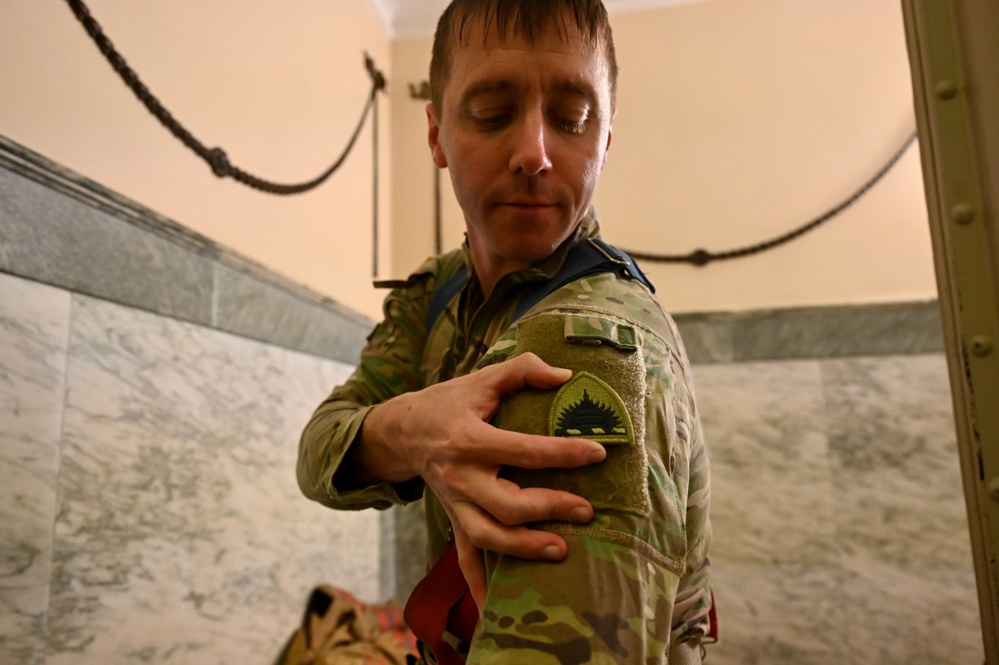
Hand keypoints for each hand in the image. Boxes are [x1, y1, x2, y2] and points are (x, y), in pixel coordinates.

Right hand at [358, 353, 605, 600]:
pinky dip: (480, 586)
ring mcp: (455, 503)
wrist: (402, 431)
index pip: (524, 450)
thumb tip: (566, 377)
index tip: (598, 453)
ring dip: (525, 549)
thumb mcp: (482, 378)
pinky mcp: (454, 519)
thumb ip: (522, 370)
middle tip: (587, 510)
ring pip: (488, 537)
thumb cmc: (449, 402)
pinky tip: (497, 608)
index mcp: (469, 439)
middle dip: (549, 509)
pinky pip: (465, 559)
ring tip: (562, 549)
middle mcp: (460, 476)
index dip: (563, 453)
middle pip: (507, 504)